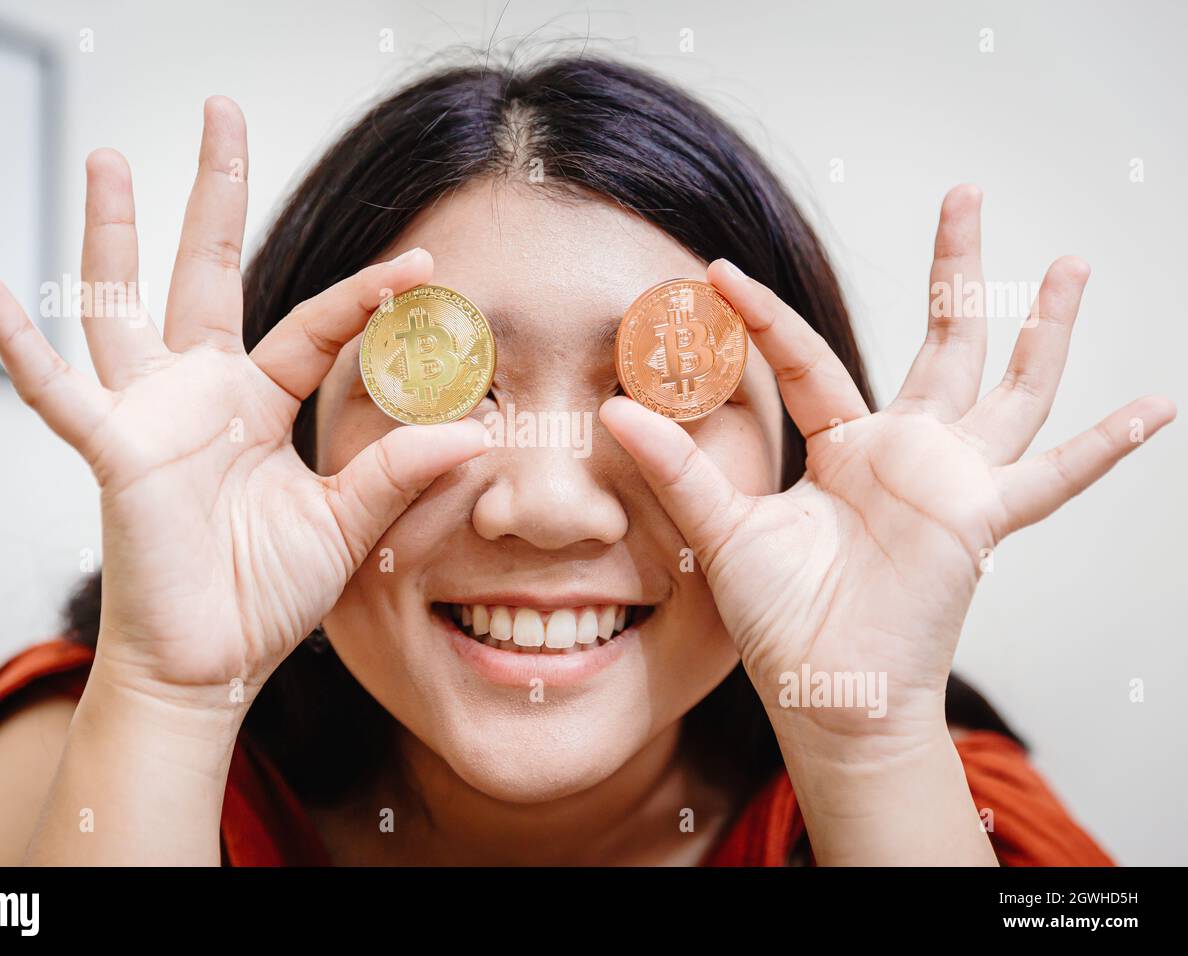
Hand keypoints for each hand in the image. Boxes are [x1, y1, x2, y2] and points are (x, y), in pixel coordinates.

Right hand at [0, 97, 485, 708]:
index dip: (367, 296)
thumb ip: (399, 471)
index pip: (314, 325)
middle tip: (221, 112)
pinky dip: (20, 344)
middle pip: (206, 272)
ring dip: (112, 233)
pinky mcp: (114, 452)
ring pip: (124, 305)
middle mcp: (200, 394)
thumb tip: (472, 431)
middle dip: (215, 193)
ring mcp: (151, 416)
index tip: (423, 270)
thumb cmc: (267, 593)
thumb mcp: (347, 522)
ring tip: (107, 156)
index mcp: (257, 403)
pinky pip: (57, 392)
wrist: (212, 663)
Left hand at [601, 186, 1174, 748]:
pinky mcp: (981, 518)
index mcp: (842, 448)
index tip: (716, 273)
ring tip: (1068, 263)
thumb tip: (612, 409)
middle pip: (940, 342)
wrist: (825, 692)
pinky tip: (1155, 408)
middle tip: (966, 193)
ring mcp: (950, 482)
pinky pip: (1053, 479)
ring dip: (1040, 329)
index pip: (807, 359)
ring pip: (1008, 388)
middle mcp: (904, 452)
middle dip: (954, 270)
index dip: (762, 317)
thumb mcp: (722, 532)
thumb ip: (679, 469)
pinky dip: (1104, 449)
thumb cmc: (781, 621)